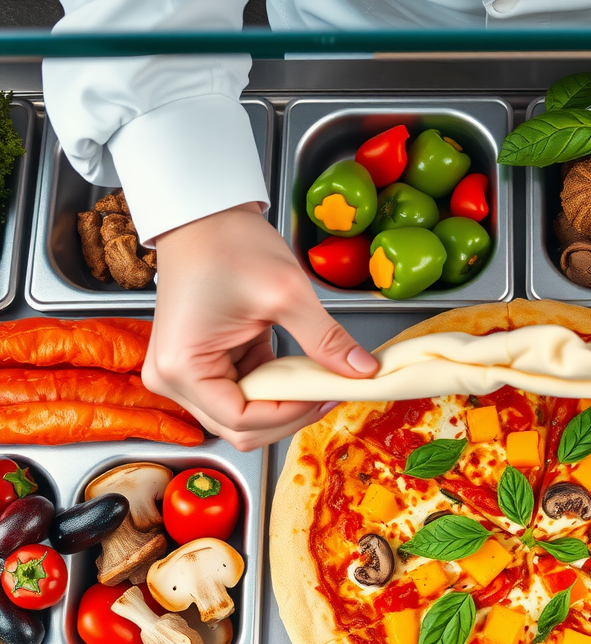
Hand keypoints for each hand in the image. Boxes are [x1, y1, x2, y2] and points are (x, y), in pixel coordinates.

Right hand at [142, 203, 377, 450]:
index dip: (290, 416)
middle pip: (241, 429)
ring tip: (318, 379)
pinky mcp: (204, 366)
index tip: (326, 396)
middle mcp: (175, 379)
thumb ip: (326, 340)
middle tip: (329, 391)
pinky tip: (301, 371)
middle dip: (290, 415)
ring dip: (284, 405)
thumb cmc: (227, 243)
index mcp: (183, 368)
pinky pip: (245, 395)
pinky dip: (276, 390)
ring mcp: (187, 375)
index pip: (241, 421)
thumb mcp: (287, 293)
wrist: (204, 214)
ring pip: (245, 417)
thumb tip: (363, 371)